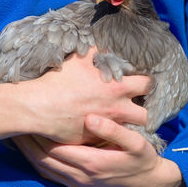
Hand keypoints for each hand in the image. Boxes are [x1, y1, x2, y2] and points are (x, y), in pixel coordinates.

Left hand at [13, 115, 183, 186]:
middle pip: (43, 158)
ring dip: (28, 153)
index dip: (38, 133)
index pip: (55, 147)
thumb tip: (90, 119)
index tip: (26, 118)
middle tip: (14, 125)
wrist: (150, 186)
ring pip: (43, 168)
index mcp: (91, 162)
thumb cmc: (143, 161)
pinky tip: (31, 152)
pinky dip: (37, 163)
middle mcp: (80, 175)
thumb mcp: (136, 144)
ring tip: (17, 136)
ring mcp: (77, 183)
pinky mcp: (78, 186)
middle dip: (27, 142)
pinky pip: (50, 175)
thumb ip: (114, 130)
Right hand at [27, 47, 150, 144]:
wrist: (40, 106)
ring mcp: (107, 128)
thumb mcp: (80, 59)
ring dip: (129, 126)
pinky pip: (110, 141)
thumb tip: (105, 45)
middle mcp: (117, 110)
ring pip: (131, 132)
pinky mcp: (95, 140)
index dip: (147, 83)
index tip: (141, 83)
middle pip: (146, 115)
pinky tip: (102, 130)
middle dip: (144, 110)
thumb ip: (97, 51)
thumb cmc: (60, 81)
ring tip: (122, 121)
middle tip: (135, 106)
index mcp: (118, 88)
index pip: (148, 85)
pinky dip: (109, 136)